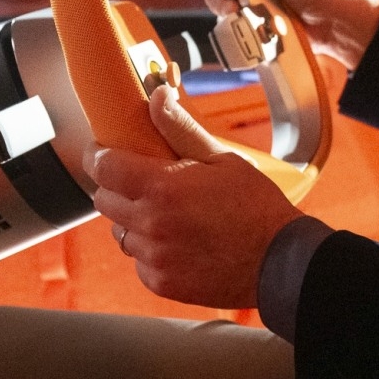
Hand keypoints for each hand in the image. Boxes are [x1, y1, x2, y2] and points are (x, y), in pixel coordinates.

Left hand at [87, 86, 301, 307]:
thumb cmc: (256, 207)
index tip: (104, 151)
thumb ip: (181, 129)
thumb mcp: (222, 159)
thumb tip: (157, 96)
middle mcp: (150, 223)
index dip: (98, 155)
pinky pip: (138, 261)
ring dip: (134, 221)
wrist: (280, 262)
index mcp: (162, 187)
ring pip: (120, 232)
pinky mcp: (160, 282)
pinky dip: (150, 251)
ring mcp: (153, 256)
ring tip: (167, 216)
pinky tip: (178, 242)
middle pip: (104, 200)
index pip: (103, 166)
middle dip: (116, 186)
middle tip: (143, 182)